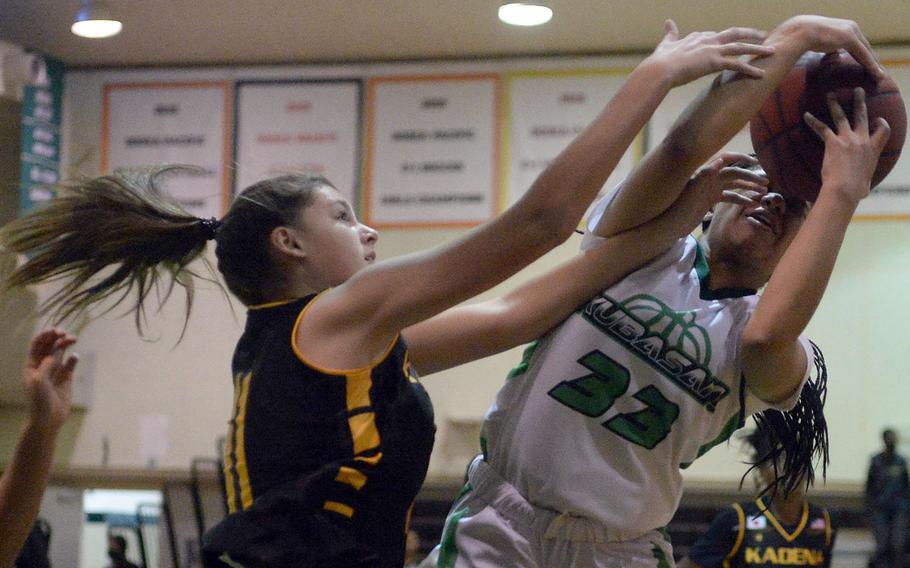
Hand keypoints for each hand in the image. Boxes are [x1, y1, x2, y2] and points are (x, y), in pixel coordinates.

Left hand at [22, 329, 77, 433]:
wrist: (47, 420)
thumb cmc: (39, 401)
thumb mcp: (39, 381)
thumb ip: (46, 364)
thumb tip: (55, 353)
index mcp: (32, 365)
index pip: (38, 344)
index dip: (45, 335)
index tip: (55, 331)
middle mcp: (43, 365)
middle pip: (50, 345)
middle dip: (57, 336)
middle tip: (65, 333)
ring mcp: (55, 371)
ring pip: (61, 352)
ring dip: (66, 343)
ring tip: (73, 339)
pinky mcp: (67, 378)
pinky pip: (71, 364)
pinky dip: (74, 358)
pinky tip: (75, 358)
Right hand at [647, 20, 776, 85]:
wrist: (660, 69)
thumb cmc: (661, 60)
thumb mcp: (666, 43)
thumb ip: (670, 33)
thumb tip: (668, 21)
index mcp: (697, 37)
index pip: (715, 35)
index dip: (725, 38)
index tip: (734, 40)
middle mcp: (708, 39)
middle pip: (734, 33)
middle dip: (750, 34)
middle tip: (764, 35)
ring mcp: (713, 50)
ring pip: (741, 47)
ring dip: (758, 49)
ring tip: (771, 51)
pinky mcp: (715, 62)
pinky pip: (737, 65)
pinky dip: (750, 69)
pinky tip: (761, 74)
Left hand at [676, 152, 769, 228]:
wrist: (670, 224)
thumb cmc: (678, 207)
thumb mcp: (691, 191)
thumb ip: (705, 175)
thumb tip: (721, 160)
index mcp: (705, 172)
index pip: (725, 159)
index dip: (740, 158)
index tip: (755, 162)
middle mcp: (709, 177)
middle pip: (734, 173)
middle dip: (750, 176)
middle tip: (767, 182)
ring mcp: (710, 188)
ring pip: (734, 185)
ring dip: (748, 187)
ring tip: (763, 192)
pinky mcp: (711, 200)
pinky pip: (729, 197)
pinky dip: (740, 199)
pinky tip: (752, 204)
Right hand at [781, 15, 883, 78]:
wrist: (799, 31)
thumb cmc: (802, 37)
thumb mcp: (819, 41)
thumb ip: (828, 46)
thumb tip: (831, 53)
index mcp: (843, 28)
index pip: (857, 44)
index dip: (863, 55)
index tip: (867, 65)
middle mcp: (851, 27)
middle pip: (864, 47)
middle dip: (871, 60)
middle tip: (877, 72)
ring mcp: (851, 32)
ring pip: (866, 51)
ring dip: (873, 64)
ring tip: (879, 75)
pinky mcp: (850, 38)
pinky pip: (863, 54)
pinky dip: (870, 64)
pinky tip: (875, 73)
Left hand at [804, 88, 890, 204]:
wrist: (845, 188)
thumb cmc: (856, 190)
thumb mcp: (867, 182)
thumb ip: (865, 179)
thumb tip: (863, 190)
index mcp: (874, 149)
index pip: (883, 129)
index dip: (881, 123)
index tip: (877, 120)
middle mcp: (862, 140)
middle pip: (862, 116)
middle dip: (859, 101)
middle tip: (857, 90)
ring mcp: (848, 139)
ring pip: (841, 116)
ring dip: (835, 104)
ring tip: (830, 94)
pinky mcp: (833, 142)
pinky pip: (822, 128)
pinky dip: (813, 121)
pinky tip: (806, 115)